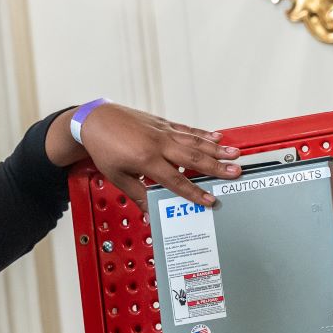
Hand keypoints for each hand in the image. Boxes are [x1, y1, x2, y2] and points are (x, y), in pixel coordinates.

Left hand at [65, 103, 241, 209]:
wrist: (96, 120)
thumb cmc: (104, 150)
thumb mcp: (117, 177)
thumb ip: (138, 193)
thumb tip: (151, 212)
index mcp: (146, 160)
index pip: (176, 180)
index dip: (194, 192)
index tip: (210, 200)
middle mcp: (158, 144)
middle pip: (192, 158)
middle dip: (216, 167)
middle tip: (235, 173)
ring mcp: (162, 131)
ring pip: (194, 141)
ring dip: (216, 148)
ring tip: (235, 154)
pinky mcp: (162, 123)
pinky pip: (186, 129)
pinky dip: (203, 133)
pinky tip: (217, 136)